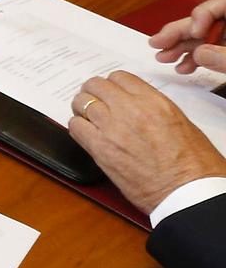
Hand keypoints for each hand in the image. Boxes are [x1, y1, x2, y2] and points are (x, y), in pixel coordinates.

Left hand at [68, 71, 225, 215]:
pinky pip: (75, 126)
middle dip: (93, 93)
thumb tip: (135, 107)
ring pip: (81, 103)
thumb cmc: (193, 162)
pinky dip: (78, 127)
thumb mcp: (180, 123)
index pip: (119, 78)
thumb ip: (153, 109)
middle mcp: (129, 109)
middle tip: (94, 103)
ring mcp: (111, 127)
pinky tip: (87, 134)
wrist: (187, 190)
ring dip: (82, 109)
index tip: (110, 93)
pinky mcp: (99, 148)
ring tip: (88, 119)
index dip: (112, 85)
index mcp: (153, 101)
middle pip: (95, 86)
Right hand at [148, 0, 225, 74]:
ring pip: (203, 39)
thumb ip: (225, 56)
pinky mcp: (225, 55)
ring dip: (180, 48)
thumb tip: (201, 53)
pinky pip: (209, 52)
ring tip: (164, 57)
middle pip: (203, 23)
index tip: (194, 32)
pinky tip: (182, 66)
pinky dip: (194, 59)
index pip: (219, 5)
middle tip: (157, 42)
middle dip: (178, 34)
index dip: (201, 16)